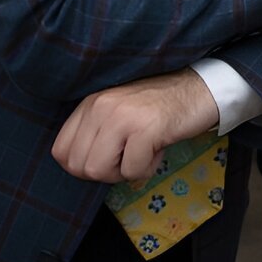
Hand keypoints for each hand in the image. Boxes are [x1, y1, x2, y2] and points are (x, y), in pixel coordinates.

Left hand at [52, 69, 220, 183]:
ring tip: (144, 152)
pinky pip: (132, 171)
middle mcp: (100, 106)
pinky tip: (158, 148)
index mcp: (90, 103)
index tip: (109, 158)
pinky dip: (147, 169)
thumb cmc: (160, 107)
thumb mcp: (117, 113)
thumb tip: (79, 168)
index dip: (83, 166)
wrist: (201, 89)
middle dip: (105, 172)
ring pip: (99, 171)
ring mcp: (122, 116)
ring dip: (125, 171)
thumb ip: (95, 133)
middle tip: (130, 156)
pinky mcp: (145, 129)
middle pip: (79, 167)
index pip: (60, 151)